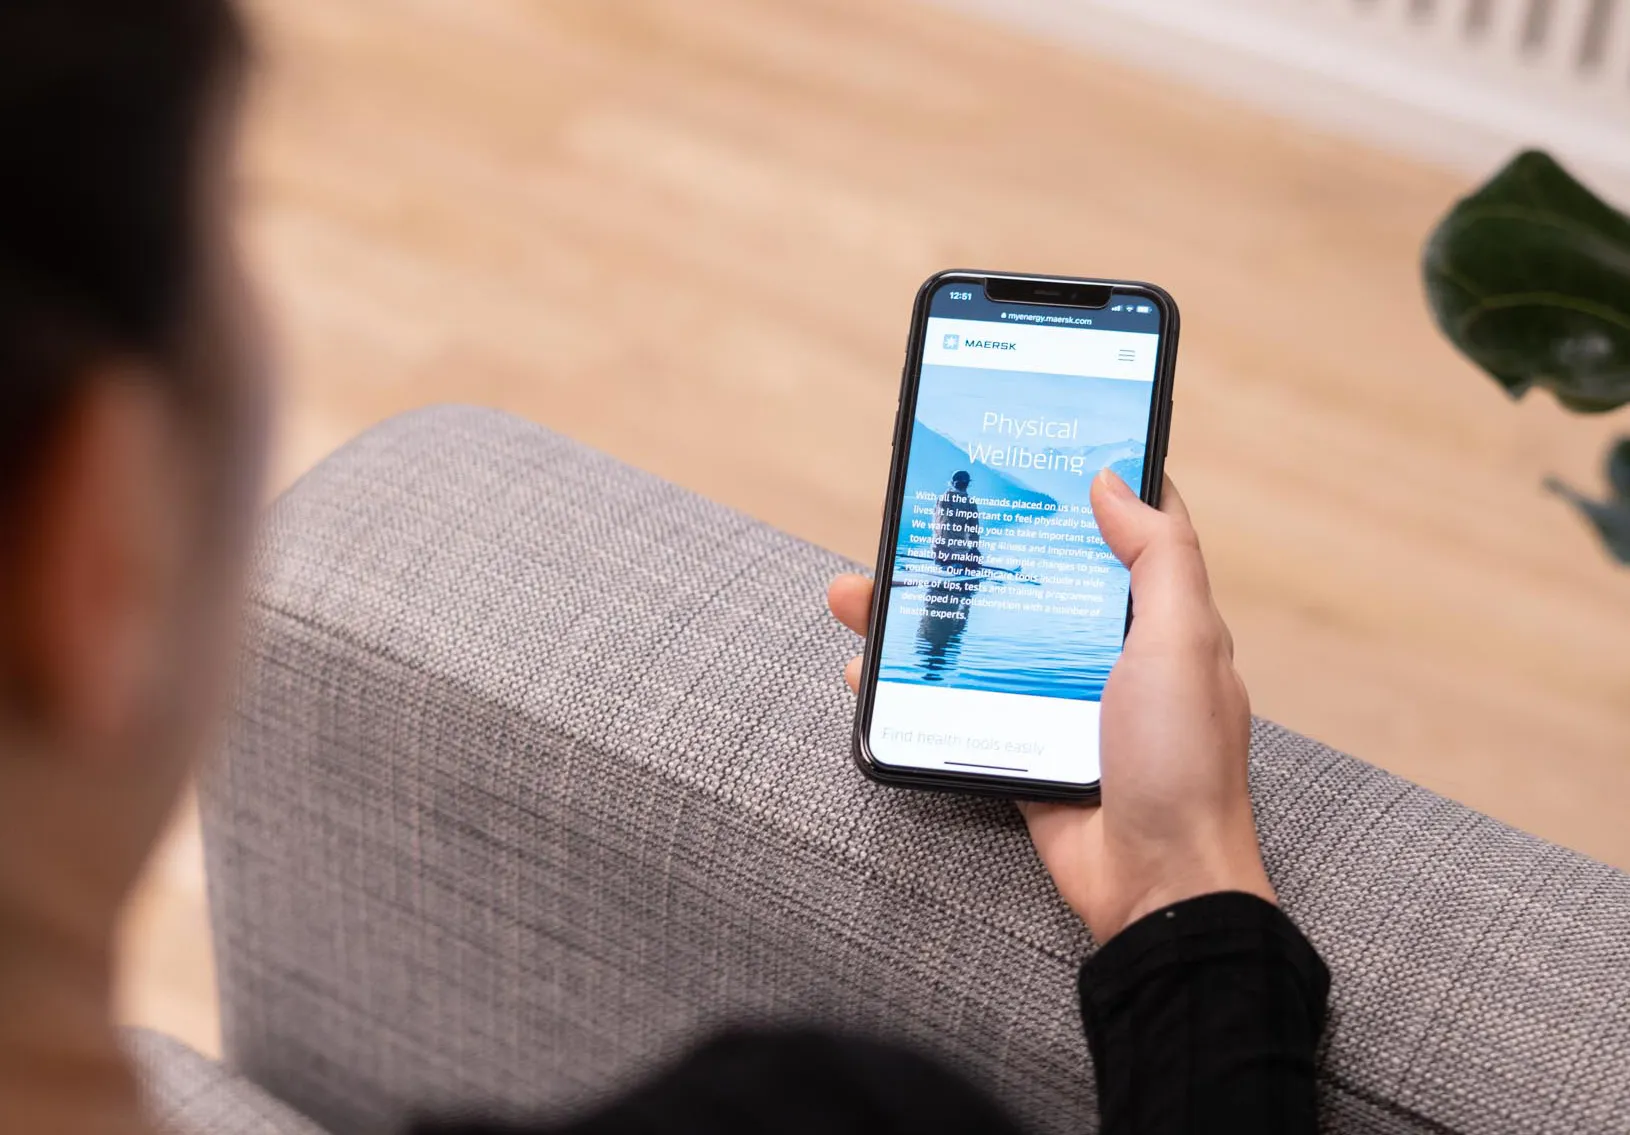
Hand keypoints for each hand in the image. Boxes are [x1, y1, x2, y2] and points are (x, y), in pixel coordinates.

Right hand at [826, 470, 1273, 942]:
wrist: (1158, 885)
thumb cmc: (1185, 765)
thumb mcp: (1182, 643)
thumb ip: (1158, 558)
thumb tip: (1111, 480)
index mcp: (1157, 618)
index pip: (1120, 531)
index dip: (1081, 487)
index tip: (1028, 448)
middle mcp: (1107, 650)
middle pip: (1026, 581)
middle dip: (967, 550)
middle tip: (912, 519)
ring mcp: (1059, 698)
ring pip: (981, 637)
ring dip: (920, 613)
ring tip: (861, 591)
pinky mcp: (1021, 744)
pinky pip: (960, 701)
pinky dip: (913, 683)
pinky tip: (870, 668)